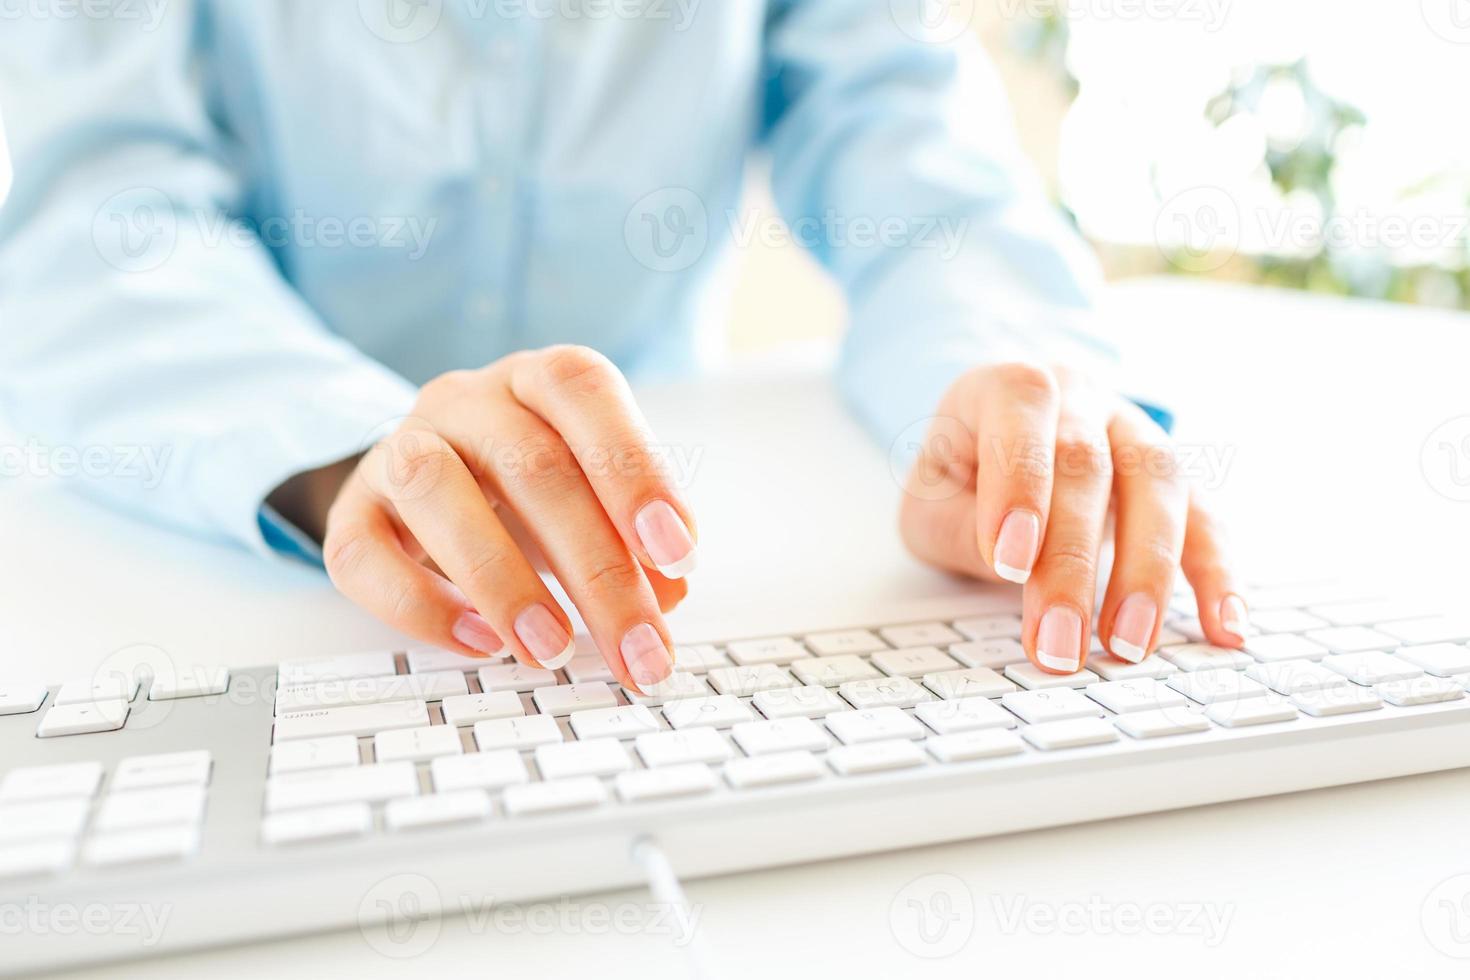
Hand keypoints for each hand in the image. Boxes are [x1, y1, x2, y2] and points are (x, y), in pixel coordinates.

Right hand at [307, 346, 697, 692]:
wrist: (421, 486)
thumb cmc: (524, 491)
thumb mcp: (589, 498)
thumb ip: (632, 538)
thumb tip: (668, 595)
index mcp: (535, 381)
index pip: (583, 391)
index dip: (634, 469)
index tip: (677, 555)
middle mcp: (463, 400)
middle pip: (531, 465)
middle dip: (598, 570)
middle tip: (639, 650)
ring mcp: (397, 449)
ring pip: (436, 491)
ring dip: (504, 581)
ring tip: (554, 650)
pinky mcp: (352, 512)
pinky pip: (365, 556)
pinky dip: (424, 607)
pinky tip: (483, 644)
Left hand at [899, 362, 1244, 672]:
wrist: (998, 445)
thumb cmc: (961, 478)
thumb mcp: (930, 498)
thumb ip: (960, 526)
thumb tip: (1014, 566)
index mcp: (1009, 386)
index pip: (1021, 413)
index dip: (1019, 485)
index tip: (1010, 563)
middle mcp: (1080, 398)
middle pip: (1087, 464)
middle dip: (1072, 563)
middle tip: (1059, 643)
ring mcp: (1134, 434)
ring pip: (1159, 484)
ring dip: (1148, 572)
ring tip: (1127, 645)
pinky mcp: (1175, 480)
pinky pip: (1208, 520)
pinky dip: (1219, 575)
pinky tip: (1224, 628)